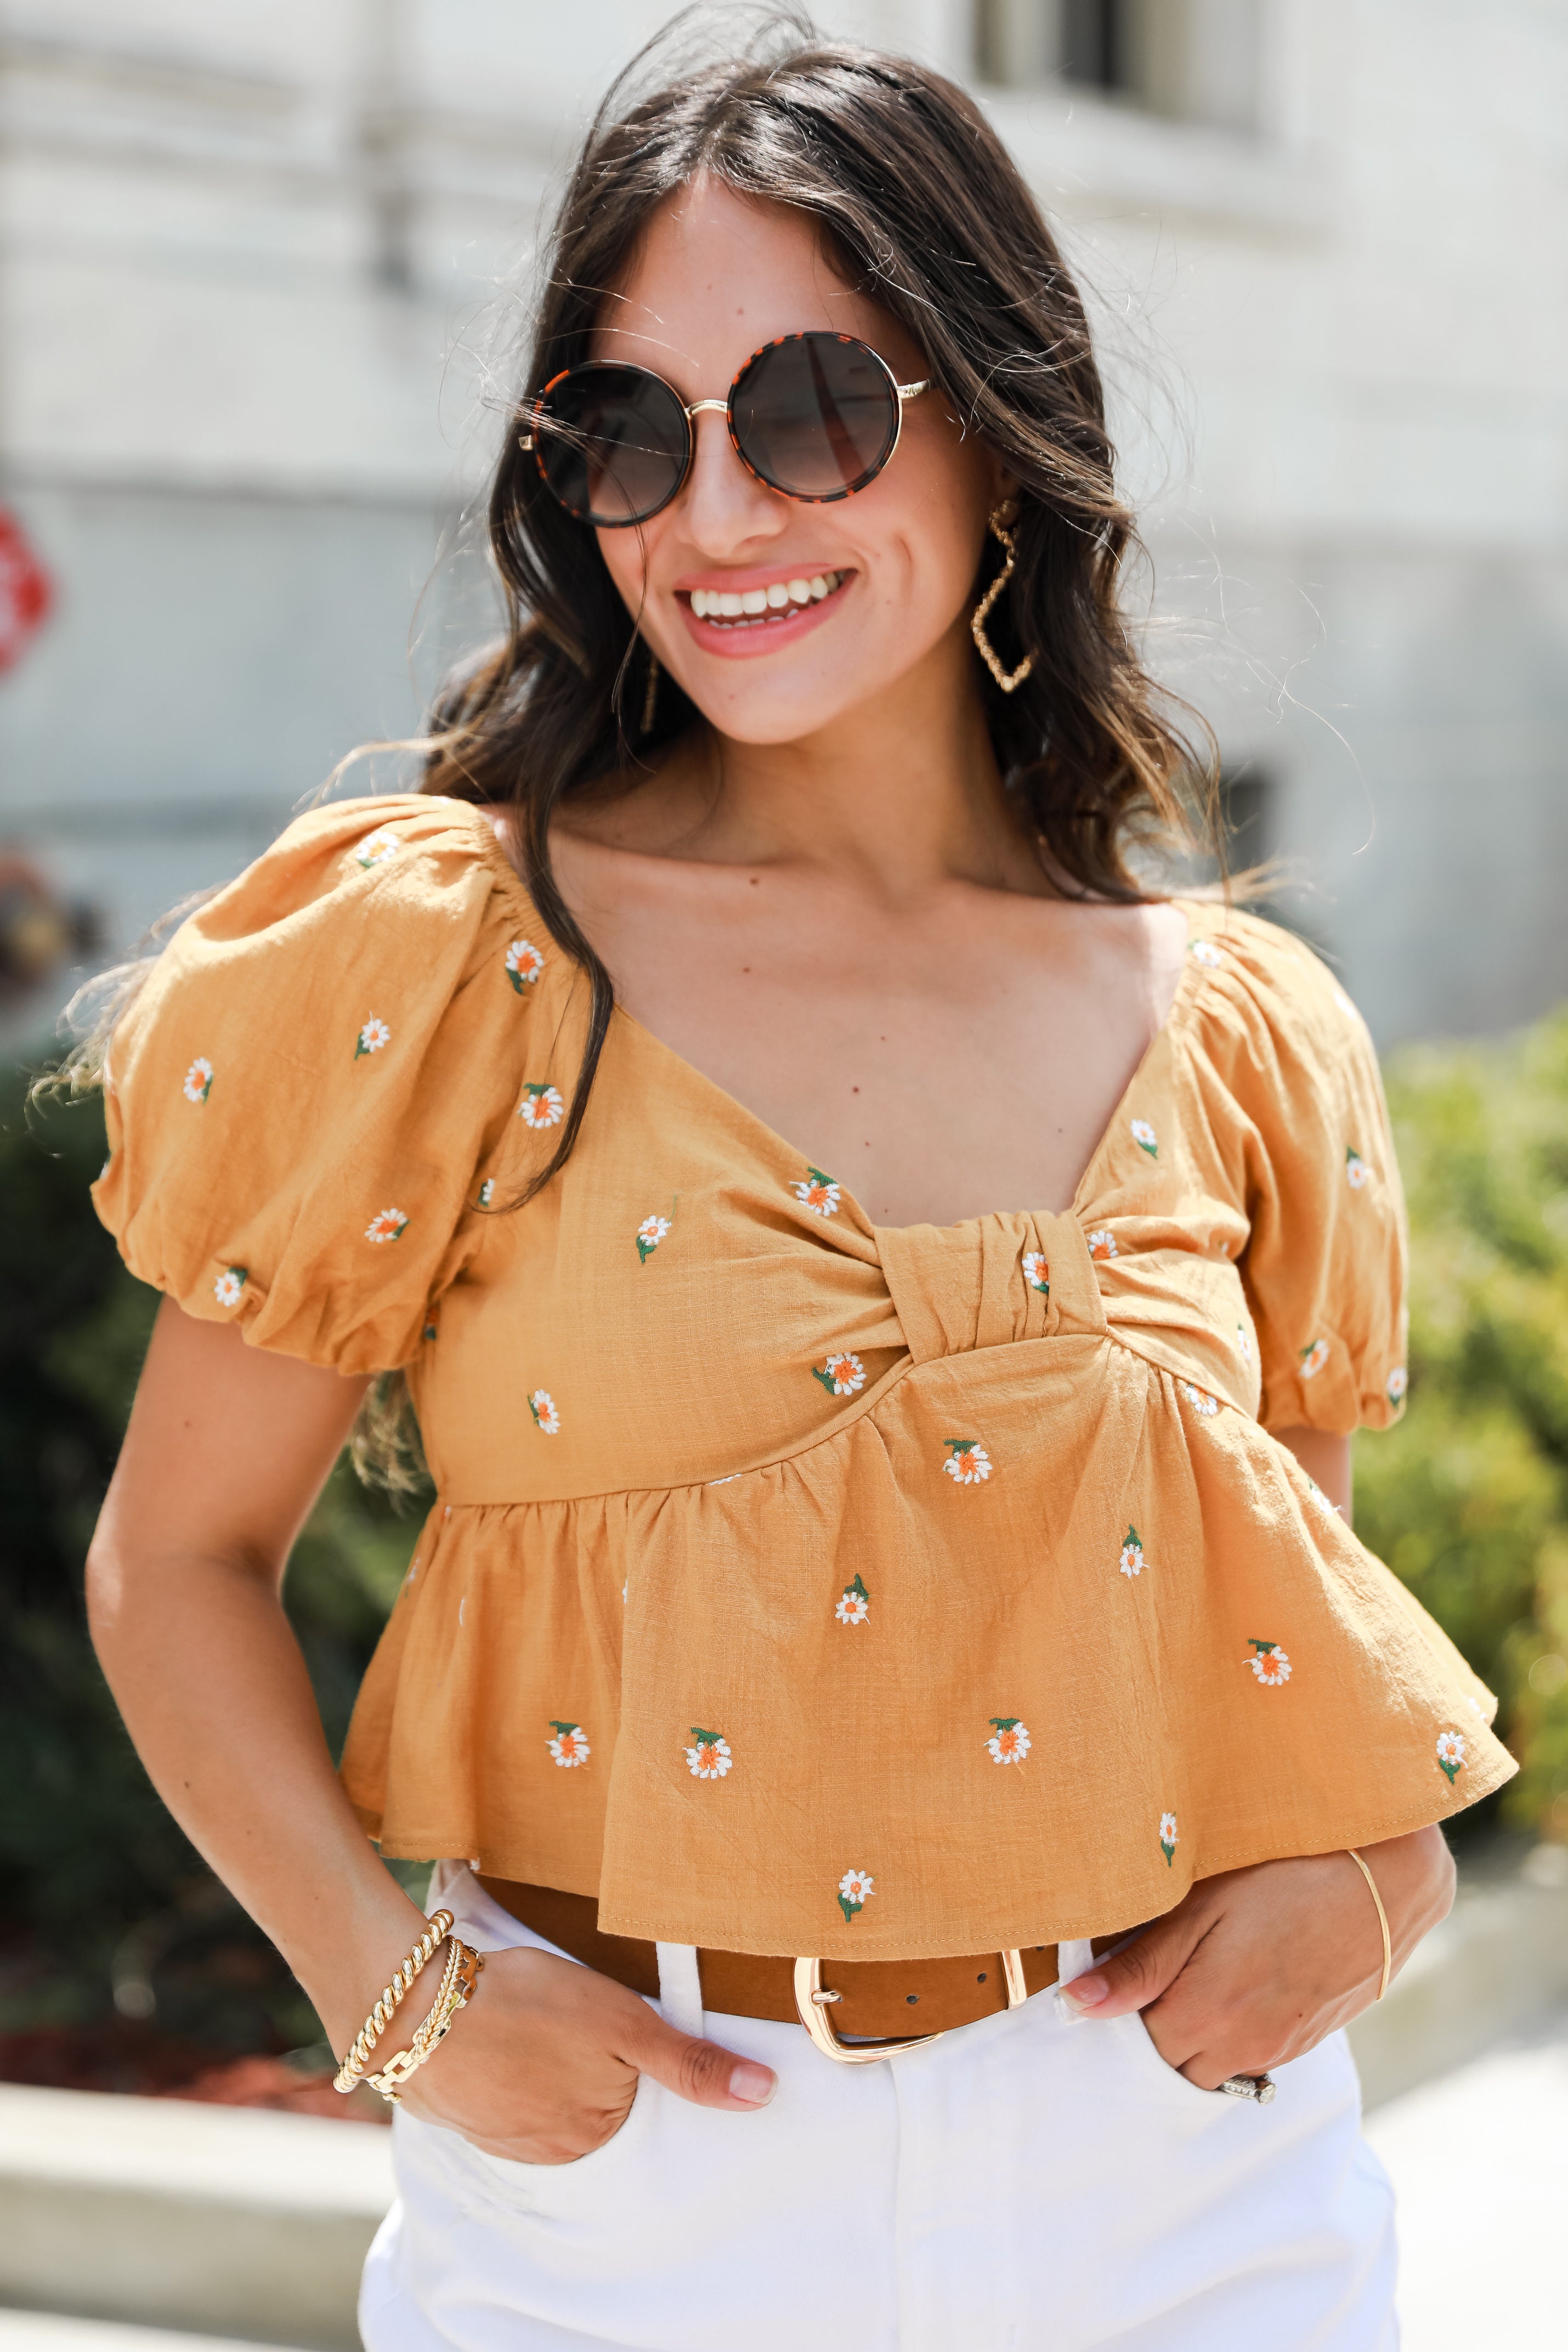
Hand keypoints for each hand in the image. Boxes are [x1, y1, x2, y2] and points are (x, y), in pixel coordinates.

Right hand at [379, 1943, 775, 2162]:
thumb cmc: (528, 2007)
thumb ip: (689, 2063)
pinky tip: (502, 2034)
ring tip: (536, 2021)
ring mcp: (502, 2135)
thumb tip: (761, 2094)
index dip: (631, 2059)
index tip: (614, 2030)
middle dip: (588, 2065)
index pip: (635, 2100)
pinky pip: (503, 2094)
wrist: (418, 2009)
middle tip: (569, 2016)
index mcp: (595, 2132)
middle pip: (590, 2103)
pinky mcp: (464, 2111)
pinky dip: (507, 2067)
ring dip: (545, 2065)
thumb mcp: (623, 2023)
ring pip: (545, 2097)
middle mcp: (551, 2150)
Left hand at [1058, 1827, 1453, 2088]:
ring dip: (1194, 2034)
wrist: (1384, 1882)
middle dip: (1154, 2028)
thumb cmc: (1283, 1877)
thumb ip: (1140, 1965)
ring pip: (1212, 2066)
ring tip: (1197, 1973)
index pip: (1133, 2046)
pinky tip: (1237, 1982)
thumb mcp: (1201, 1907)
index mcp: (1204, 2015)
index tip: (1120, 1973)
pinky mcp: (1306, 2042)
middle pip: (1171, 2064)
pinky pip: (1251, 2057)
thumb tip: (1075, 2008)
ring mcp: (1279, 2050)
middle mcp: (1240, 2047)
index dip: (1121, 2010)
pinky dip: (1232, 2033)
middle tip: (1156, 1971)